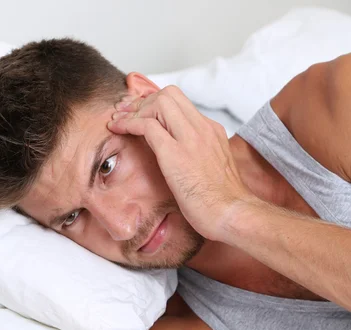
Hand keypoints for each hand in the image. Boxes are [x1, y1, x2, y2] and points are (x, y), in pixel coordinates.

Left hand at [107, 86, 256, 240]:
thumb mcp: (210, 168)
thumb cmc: (220, 201)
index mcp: (211, 131)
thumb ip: (196, 155)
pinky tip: (118, 130)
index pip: (180, 102)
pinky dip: (129, 123)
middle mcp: (202, 128)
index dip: (154, 104)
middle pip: (169, 94)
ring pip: (159, 102)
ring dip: (134, 110)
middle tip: (126, 114)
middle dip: (142, 102)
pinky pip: (147, 125)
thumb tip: (177, 157)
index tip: (139, 114)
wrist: (232, 214)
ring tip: (119, 122)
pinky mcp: (175, 153)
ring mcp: (190, 138)